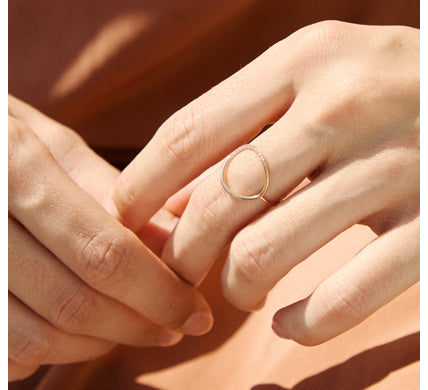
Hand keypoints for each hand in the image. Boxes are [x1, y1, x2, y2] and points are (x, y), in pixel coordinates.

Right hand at [8, 96, 212, 380]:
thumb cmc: (3, 140)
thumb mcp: (53, 147)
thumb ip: (111, 193)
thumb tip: (173, 241)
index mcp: (13, 167)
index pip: (105, 251)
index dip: (159, 292)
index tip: (195, 311)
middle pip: (76, 302)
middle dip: (139, 324)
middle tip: (175, 326)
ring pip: (38, 336)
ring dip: (100, 343)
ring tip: (136, 328)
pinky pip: (6, 349)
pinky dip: (53, 351)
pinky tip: (83, 331)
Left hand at [112, 22, 418, 344]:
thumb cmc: (380, 89)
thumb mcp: (310, 80)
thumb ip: (241, 131)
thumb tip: (168, 203)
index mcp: (304, 60)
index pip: (188, 134)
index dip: (141, 187)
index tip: (125, 220)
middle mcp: (345, 105)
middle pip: (217, 202)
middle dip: (180, 253)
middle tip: (178, 271)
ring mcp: (395, 165)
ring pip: (266, 253)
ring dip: (235, 288)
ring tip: (238, 291)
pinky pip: (343, 297)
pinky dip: (302, 324)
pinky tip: (288, 323)